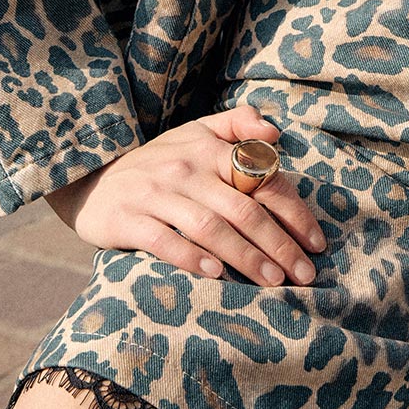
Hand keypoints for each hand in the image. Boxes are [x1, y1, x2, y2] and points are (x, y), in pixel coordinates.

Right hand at [42, 105, 326, 285]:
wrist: (92, 180)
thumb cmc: (159, 161)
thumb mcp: (196, 133)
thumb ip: (238, 125)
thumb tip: (276, 131)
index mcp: (208, 148)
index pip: (262, 179)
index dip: (294, 212)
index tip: (317, 243)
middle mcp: (185, 169)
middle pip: (242, 208)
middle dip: (279, 244)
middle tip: (304, 275)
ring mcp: (156, 194)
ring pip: (210, 227)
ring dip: (246, 257)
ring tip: (273, 282)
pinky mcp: (129, 219)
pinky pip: (164, 241)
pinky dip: (191, 258)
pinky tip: (214, 275)